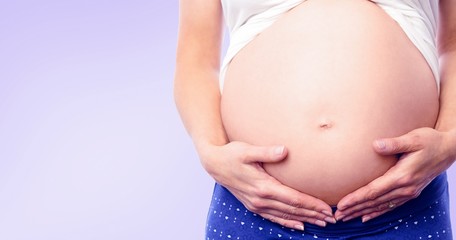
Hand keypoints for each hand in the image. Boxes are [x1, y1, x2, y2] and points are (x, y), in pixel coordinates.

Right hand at [198, 141, 335, 229]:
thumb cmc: (232, 154)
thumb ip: (266, 152)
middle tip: (332, 218)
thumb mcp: (247, 150)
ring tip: (321, 223)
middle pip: (292, 210)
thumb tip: (285, 151)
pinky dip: (287, 222)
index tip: (327, 208)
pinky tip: (298, 225)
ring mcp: (256, 204)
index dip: (312, 204)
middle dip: (313, 214)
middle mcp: (260, 199)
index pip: (293, 198)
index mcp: (263, 186)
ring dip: (304, 219)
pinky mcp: (253, 205)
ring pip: (285, 215)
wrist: (214, 163)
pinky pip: (273, 217)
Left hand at [335, 127, 455, 221]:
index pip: (373, 191)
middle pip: (374, 202)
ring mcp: (408, 192)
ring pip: (380, 206)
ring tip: (346, 217)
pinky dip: (377, 212)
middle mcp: (405, 188)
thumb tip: (376, 145)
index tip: (341, 204)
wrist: (448, 149)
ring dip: (362, 212)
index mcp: (403, 176)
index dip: (356, 198)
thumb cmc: (430, 141)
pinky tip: (366, 216)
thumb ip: (394, 143)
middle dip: (354, 209)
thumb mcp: (413, 138)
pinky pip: (390, 206)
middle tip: (337, 215)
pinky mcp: (410, 192)